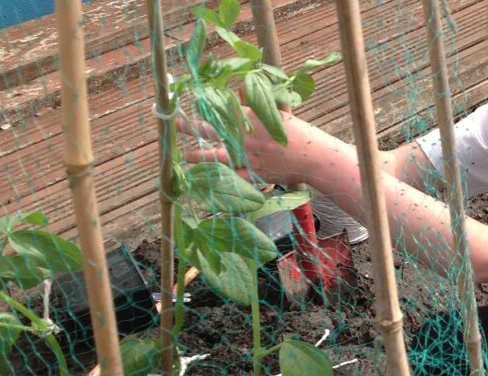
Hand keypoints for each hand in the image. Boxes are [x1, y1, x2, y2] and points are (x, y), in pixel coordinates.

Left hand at [178, 106, 317, 185]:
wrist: (314, 158)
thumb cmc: (298, 133)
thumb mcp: (277, 112)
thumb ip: (255, 100)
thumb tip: (239, 84)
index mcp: (250, 118)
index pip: (220, 109)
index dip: (202, 106)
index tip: (186, 102)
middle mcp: (245, 137)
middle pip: (210, 130)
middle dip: (189, 126)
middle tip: (173, 124)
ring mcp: (248, 158)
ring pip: (216, 157)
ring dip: (198, 156)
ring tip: (186, 155)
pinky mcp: (254, 176)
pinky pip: (231, 178)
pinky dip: (218, 179)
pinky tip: (206, 179)